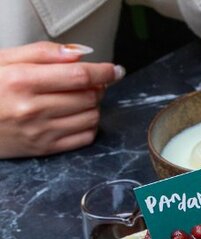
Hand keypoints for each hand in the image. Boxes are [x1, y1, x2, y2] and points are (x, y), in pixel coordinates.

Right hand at [0, 42, 124, 158]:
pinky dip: (89, 125)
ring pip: (91, 117)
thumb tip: (81, 53)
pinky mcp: (45, 148)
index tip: (115, 69)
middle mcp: (32, 108)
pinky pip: (85, 137)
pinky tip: (76, 116)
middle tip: (87, 82)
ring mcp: (40, 131)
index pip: (78, 76)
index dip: (103, 72)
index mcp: (21, 80)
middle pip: (89, 97)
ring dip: (93, 106)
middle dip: (96, 87)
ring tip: (77, 98)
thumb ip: (44, 53)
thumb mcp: (5, 60)